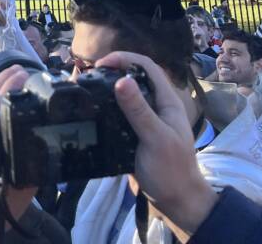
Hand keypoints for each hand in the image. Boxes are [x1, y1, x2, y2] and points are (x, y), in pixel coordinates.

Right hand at [97, 51, 217, 241]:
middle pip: (133, 76)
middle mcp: (156, 106)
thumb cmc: (171, 170)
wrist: (177, 203)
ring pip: (124, 95)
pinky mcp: (133, 134)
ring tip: (84, 90)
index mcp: (167, 101)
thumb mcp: (156, 139)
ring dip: (106, 89)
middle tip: (87, 77)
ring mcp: (144, 120)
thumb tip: (121, 80)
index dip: (124, 58)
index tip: (100, 64)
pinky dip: (104, 108)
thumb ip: (139, 111)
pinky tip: (90, 112)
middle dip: (111, 70)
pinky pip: (118, 114)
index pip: (146, 66)